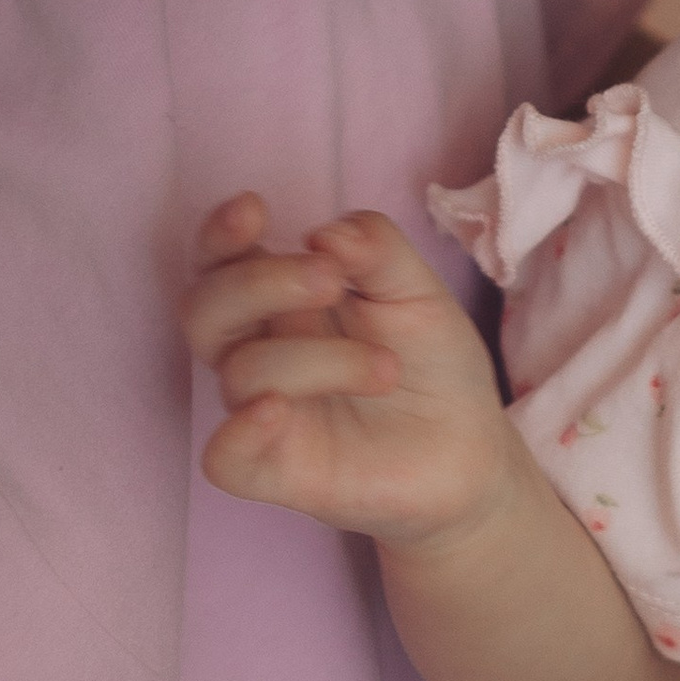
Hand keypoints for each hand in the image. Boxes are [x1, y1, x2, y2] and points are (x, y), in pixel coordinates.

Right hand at [184, 196, 515, 551]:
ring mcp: (265, 414)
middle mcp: (260, 354)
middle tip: (331, 280)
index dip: (220, 235)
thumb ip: (378, 251)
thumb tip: (326, 233)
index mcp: (280, 303)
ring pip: (241, 373)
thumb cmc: (434, 367)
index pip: (220, 263)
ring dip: (318, 358)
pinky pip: (225, 459)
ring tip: (387, 368)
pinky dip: (239, 434)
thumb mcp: (419, 293)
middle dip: (259, 283)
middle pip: (207, 310)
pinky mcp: (279, 471)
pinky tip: (277, 411)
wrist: (473, 452)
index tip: (254, 209)